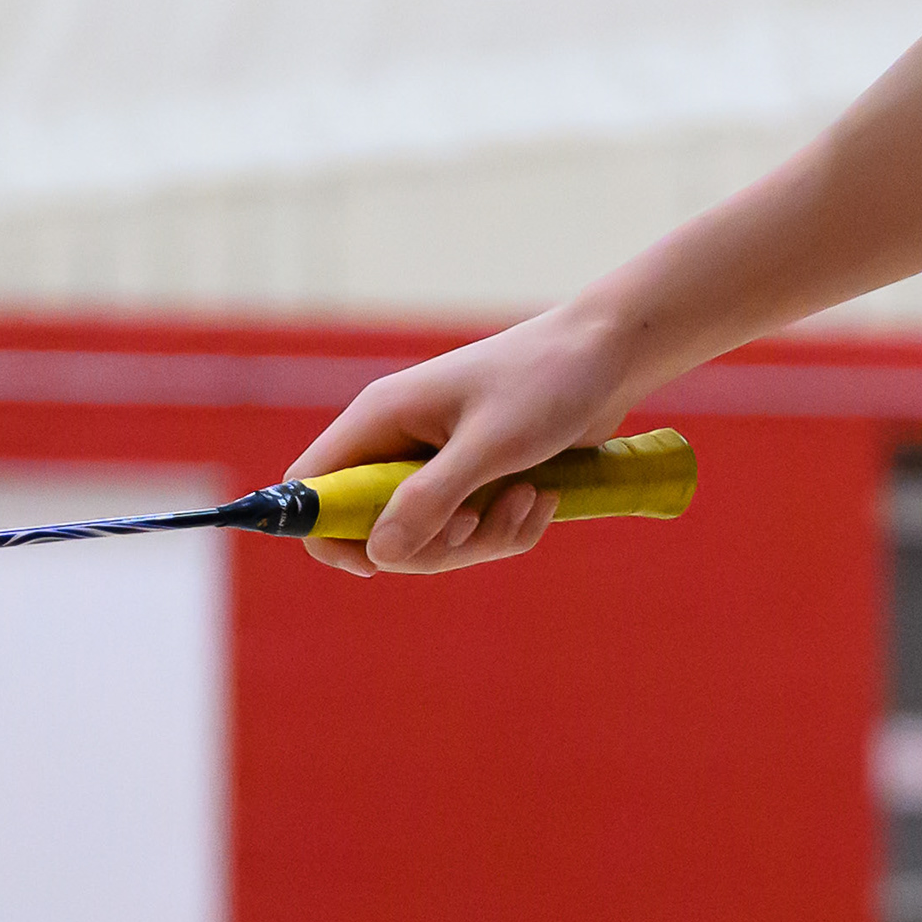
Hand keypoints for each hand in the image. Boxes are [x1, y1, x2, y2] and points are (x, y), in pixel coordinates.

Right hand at [285, 300, 644, 577]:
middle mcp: (399, 442)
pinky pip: (473, 533)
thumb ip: (429, 500)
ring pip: (431, 540)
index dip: (326, 531)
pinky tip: (543, 497)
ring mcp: (437, 464)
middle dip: (434, 544)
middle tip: (479, 524)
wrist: (608, 356)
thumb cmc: (546, 383)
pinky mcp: (475, 480)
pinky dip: (509, 528)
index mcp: (381, 417)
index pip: (312, 485)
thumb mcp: (489, 446)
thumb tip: (379, 554)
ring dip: (485, 536)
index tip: (372, 564)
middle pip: (376, 530)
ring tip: (529, 497)